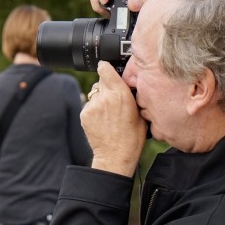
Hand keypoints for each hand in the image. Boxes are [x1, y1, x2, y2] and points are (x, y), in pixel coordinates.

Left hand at [82, 61, 146, 176]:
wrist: (116, 155)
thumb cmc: (132, 137)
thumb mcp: (140, 112)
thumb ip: (131, 95)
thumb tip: (129, 85)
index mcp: (121, 93)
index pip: (105, 68)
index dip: (106, 68)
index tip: (108, 70)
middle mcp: (105, 97)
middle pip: (100, 80)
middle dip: (106, 86)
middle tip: (114, 99)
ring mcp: (92, 106)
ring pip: (94, 93)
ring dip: (100, 99)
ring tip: (109, 113)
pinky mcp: (84, 114)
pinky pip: (89, 105)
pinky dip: (94, 110)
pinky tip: (102, 120)